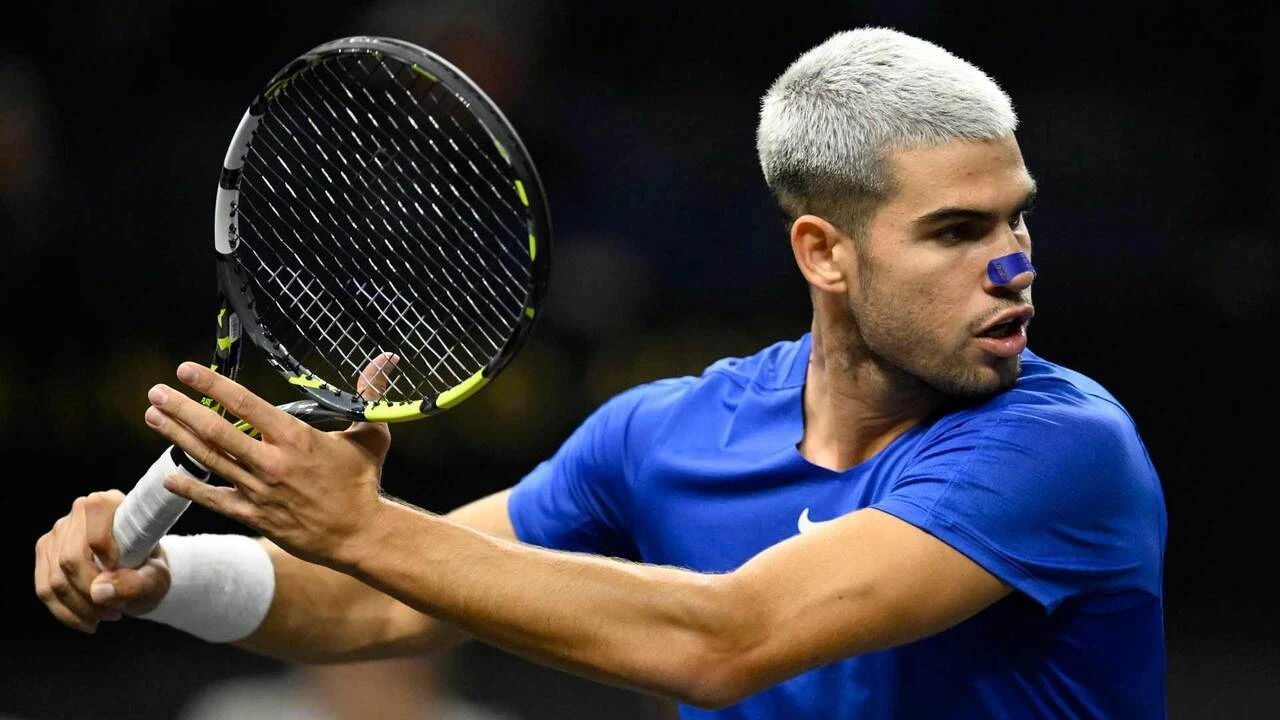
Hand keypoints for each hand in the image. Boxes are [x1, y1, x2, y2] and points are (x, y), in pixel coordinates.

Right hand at [34, 490, 170, 632]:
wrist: (141, 571)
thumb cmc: (151, 568)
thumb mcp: (155, 578)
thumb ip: (135, 583)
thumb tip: (99, 592)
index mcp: (110, 505)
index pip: (95, 535)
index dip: (105, 564)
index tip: (125, 580)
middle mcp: (78, 512)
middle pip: (71, 560)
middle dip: (92, 596)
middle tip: (115, 612)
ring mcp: (57, 532)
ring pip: (55, 580)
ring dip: (80, 608)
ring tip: (106, 616)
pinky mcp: (46, 552)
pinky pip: (44, 589)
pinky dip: (65, 612)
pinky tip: (87, 620)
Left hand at [143, 353, 398, 568]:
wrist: (361, 534)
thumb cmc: (365, 482)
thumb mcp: (370, 434)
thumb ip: (370, 393)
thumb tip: (385, 359)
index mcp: (295, 437)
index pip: (245, 403)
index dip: (212, 385)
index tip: (187, 370)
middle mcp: (272, 462)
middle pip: (216, 431)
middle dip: (181, 409)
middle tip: (155, 393)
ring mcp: (260, 491)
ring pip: (210, 460)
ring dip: (178, 438)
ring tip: (153, 418)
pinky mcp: (255, 516)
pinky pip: (216, 499)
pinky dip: (191, 487)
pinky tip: (168, 476)